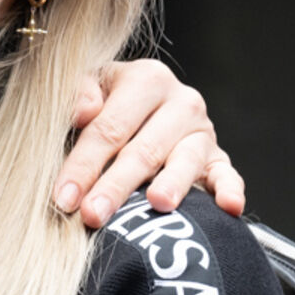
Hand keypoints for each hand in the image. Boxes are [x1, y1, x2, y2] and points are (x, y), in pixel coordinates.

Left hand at [54, 59, 245, 228]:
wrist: (145, 106)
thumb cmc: (107, 102)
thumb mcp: (90, 87)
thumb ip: (78, 93)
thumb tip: (84, 112)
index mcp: (146, 79)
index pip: (110, 127)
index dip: (84, 164)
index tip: (63, 199)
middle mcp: (181, 102)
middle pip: (144, 150)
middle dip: (116, 185)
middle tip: (94, 215)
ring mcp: (203, 131)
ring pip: (185, 161)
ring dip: (171, 185)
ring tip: (157, 205)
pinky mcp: (219, 158)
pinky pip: (227, 175)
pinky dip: (230, 190)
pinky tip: (229, 207)